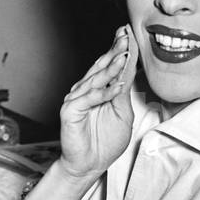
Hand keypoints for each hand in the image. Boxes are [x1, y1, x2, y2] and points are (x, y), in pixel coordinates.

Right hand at [58, 24, 139, 179]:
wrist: (89, 164)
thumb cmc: (104, 141)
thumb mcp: (121, 114)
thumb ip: (123, 94)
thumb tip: (129, 71)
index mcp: (98, 88)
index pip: (109, 65)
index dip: (118, 50)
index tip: (128, 34)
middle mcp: (85, 89)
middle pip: (101, 67)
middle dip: (114, 50)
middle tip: (125, 35)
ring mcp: (77, 98)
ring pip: (96, 80)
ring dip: (111, 68)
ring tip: (124, 56)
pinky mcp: (70, 110)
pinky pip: (90, 99)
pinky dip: (104, 93)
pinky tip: (117, 86)